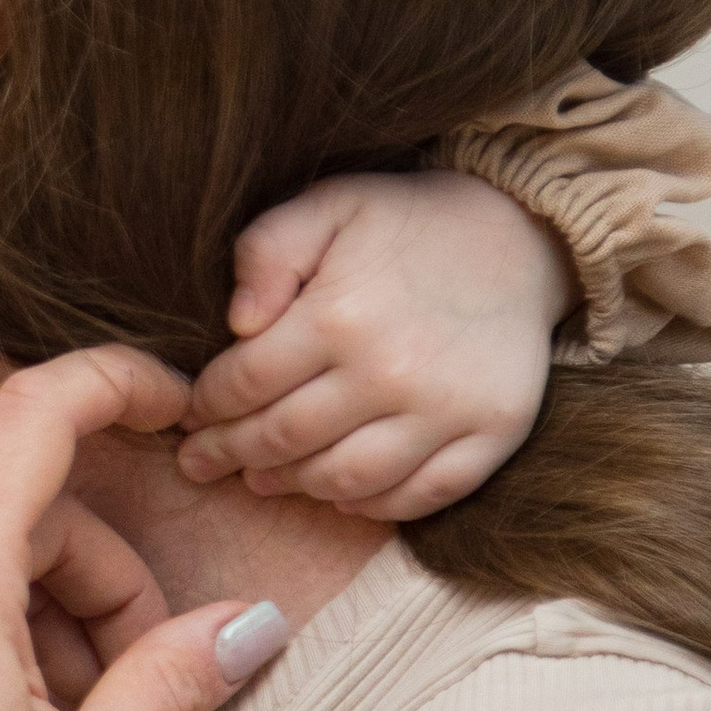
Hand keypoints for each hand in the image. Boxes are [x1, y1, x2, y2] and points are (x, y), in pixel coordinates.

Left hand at [178, 171, 574, 520]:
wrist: (521, 236)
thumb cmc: (406, 222)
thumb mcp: (328, 204)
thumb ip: (269, 251)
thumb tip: (237, 323)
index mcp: (340, 316)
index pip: (247, 384)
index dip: (208, 407)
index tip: (188, 416)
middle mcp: (391, 373)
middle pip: (286, 438)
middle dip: (231, 454)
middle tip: (200, 462)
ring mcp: (447, 411)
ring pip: (347, 478)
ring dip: (294, 486)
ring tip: (261, 480)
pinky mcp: (494, 434)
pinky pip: (422, 494)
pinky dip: (374, 505)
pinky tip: (340, 494)